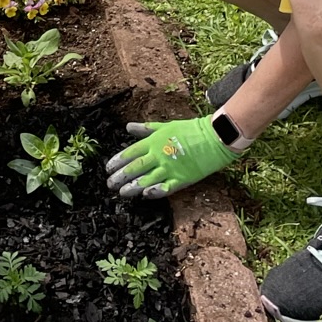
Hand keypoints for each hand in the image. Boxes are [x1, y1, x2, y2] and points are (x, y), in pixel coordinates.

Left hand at [105, 116, 237, 200]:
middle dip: (120, 176)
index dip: (117, 161)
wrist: (214, 138)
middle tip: (109, 184)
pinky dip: (155, 192)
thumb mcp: (165, 126)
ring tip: (122, 193)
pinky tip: (145, 195)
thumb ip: (146, 129)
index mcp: (154, 142)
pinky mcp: (182, 179)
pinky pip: (166, 188)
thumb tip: (128, 127)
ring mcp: (170, 168)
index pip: (130, 152)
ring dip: (133, 187)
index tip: (108, 168)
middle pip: (135, 168)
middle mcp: (159, 155)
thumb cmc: (190, 130)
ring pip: (147, 180)